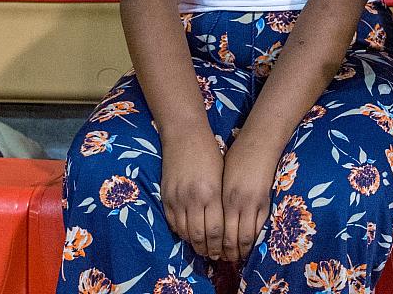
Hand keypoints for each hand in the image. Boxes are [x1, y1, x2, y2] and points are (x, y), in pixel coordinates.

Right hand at [160, 129, 224, 258]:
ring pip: (184, 232)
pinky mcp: (165, 196)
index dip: (220, 245)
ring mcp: (177, 198)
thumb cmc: (210, 152)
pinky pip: (172, 223)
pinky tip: (188, 235)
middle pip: (199, 236)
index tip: (225, 251)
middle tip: (214, 255)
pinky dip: (180, 232)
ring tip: (202, 248)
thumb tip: (227, 223)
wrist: (185, 135)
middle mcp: (193, 199)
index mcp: (212, 193)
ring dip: (193, 243)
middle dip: (207, 249)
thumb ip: (222, 200)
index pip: (216, 230)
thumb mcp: (222, 175)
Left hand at [220, 132, 280, 261]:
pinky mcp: (266, 201)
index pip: (215, 230)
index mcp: (222, 196)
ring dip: (241, 250)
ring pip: (246, 237)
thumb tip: (210, 217)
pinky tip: (251, 243)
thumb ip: (217, 198)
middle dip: (227, 252)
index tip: (211, 253)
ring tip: (238, 256)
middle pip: (230, 238)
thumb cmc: (237, 156)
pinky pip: (260, 227)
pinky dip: (255, 239)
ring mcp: (254, 203)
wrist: (260, 142)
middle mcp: (236, 203)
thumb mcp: (221, 177)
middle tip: (224, 260)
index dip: (213, 245)